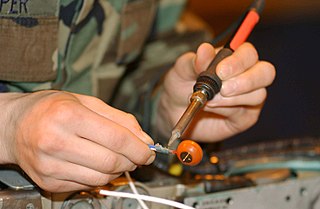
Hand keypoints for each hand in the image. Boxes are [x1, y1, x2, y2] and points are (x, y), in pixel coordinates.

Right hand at [0, 91, 154, 191]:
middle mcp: (56, 141)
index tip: (149, 151)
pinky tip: (97, 164)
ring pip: (101, 178)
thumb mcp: (86, 102)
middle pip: (110, 161)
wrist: (14, 126)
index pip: (116, 138)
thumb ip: (119, 119)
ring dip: (118, 170)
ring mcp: (50, 165)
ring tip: (117, 158)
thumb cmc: (51, 109)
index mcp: (68, 116)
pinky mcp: (48, 181)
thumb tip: (144, 139)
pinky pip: (86, 185)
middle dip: (132, 161)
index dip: (139, 148)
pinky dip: (100, 177)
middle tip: (136, 155)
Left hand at [157, 42, 275, 141]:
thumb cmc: (181, 85)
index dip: (239, 61)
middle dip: (245, 81)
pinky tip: (212, 108)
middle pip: (265, 72)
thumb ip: (194, 61)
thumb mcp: (182, 70)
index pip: (249, 53)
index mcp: (233, 58)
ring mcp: (248, 97)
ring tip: (210, 100)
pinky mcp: (245, 117)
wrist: (174, 110)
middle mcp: (246, 75)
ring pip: (258, 95)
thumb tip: (205, 49)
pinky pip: (246, 114)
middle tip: (222, 89)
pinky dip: (227, 110)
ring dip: (232, 99)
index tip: (220, 71)